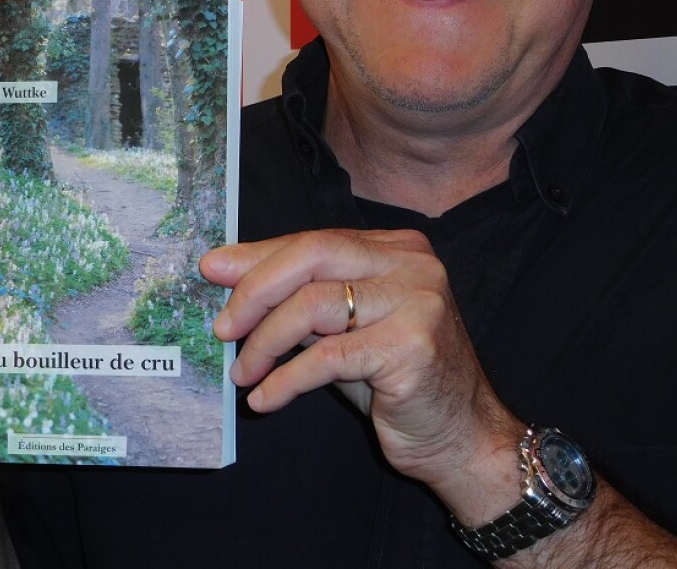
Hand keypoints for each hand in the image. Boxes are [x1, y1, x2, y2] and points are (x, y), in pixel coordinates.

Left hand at [201, 229, 522, 520]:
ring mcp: (417, 301)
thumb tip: (232, 278)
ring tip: (243, 373)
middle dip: (256, 289)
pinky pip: (327, 357)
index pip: (316, 240)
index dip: (259, 256)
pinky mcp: (411, 346)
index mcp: (399, 248)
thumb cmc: (399, 382)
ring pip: (314, 304)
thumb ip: (305, 300)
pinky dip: (286, 379)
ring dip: (264, 342)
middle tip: (222, 326)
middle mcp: (413, 264)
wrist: (463, 437)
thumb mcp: (349, 330)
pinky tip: (265, 400)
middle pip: (313, 255)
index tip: (213, 270)